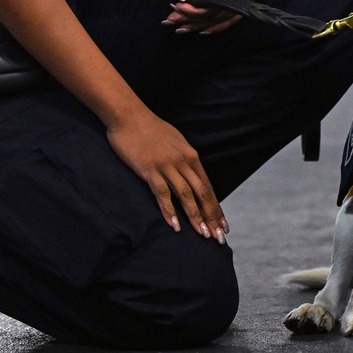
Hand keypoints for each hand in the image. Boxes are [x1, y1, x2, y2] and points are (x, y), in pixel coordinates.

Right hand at [106, 110, 227, 241]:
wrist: (129, 115)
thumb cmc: (150, 128)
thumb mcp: (175, 141)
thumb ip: (184, 158)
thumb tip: (192, 173)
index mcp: (190, 156)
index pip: (207, 186)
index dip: (216, 207)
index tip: (223, 225)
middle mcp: (182, 161)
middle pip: (201, 193)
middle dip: (211, 216)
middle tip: (219, 237)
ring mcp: (166, 166)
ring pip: (186, 195)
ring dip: (195, 216)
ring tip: (203, 234)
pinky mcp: (150, 169)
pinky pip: (162, 193)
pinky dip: (169, 210)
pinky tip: (174, 225)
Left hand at [162, 0, 275, 34]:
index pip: (212, 6)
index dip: (193, 10)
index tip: (176, 7)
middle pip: (216, 15)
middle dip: (193, 19)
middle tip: (172, 20)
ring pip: (225, 20)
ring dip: (203, 25)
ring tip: (184, 29)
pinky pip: (234, 17)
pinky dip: (219, 24)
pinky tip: (205, 29)